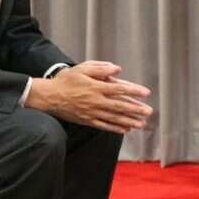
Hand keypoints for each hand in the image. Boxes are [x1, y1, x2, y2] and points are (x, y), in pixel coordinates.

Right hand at [24, 61, 152, 133]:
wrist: (49, 97)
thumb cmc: (66, 80)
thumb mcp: (82, 69)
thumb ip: (100, 68)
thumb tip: (118, 69)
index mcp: (96, 87)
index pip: (119, 89)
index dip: (134, 91)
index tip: (146, 93)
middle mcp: (96, 101)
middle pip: (119, 106)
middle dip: (135, 109)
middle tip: (149, 111)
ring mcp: (92, 112)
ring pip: (114, 118)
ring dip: (129, 121)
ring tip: (142, 124)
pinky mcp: (87, 120)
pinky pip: (104, 126)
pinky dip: (115, 128)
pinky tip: (126, 130)